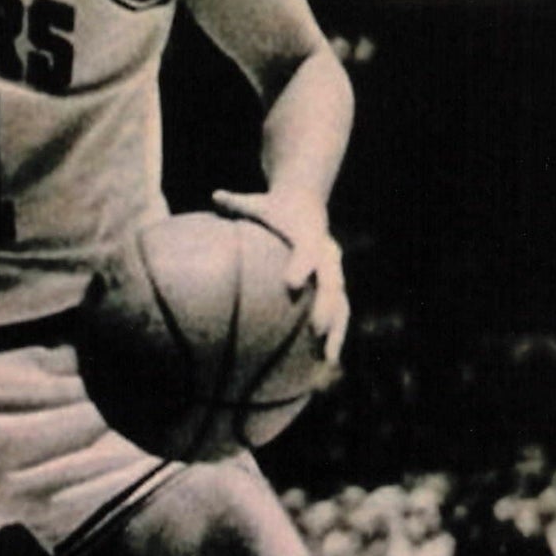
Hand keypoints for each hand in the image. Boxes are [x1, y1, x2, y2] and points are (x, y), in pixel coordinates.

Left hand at [212, 186, 349, 366]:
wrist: (306, 204)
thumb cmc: (275, 209)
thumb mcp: (258, 204)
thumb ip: (237, 203)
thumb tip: (215, 195)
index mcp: (309, 234)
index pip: (307, 250)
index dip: (301, 266)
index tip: (291, 284)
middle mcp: (327, 254)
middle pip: (332, 282)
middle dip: (326, 307)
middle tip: (315, 329)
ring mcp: (333, 272)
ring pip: (341, 303)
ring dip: (337, 330)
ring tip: (328, 358)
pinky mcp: (334, 286)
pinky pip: (338, 312)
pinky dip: (335, 335)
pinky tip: (325, 361)